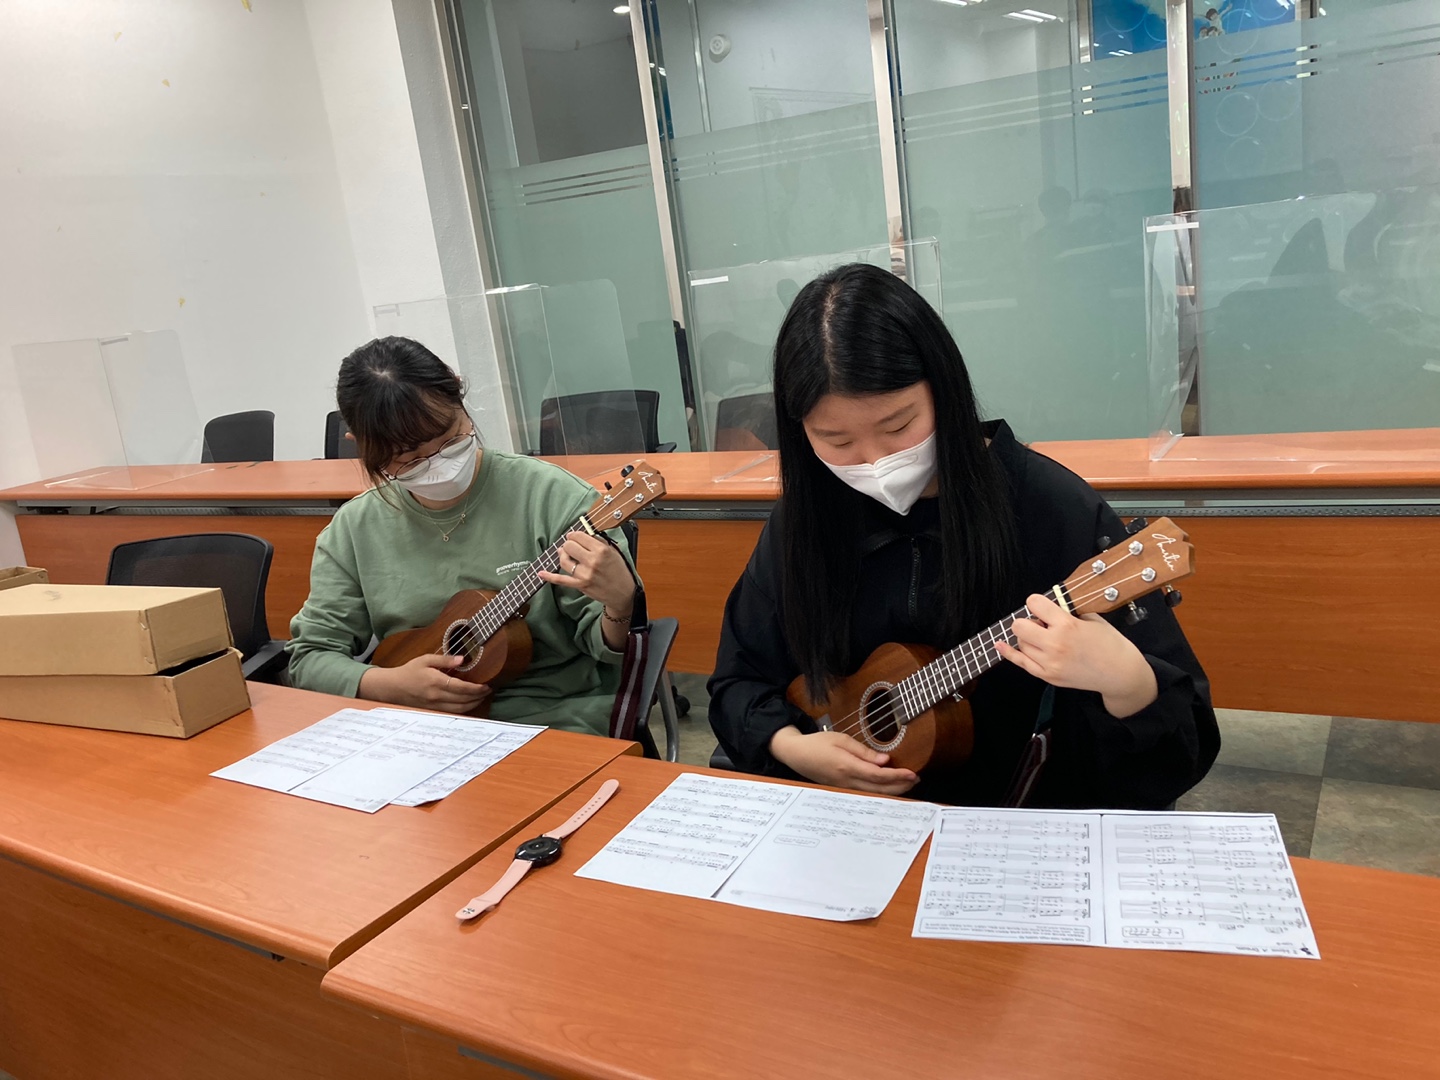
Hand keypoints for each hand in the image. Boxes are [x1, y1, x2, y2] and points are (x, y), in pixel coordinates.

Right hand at [358, 653, 491, 713]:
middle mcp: (436, 696)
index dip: (476, 688)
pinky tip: (468, 703)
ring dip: (473, 704)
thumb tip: (462, 659)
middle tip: (487, 690)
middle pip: (463, 700)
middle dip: (478, 697)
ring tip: (481, 697)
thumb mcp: (425, 659)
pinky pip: (451, 713)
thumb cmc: (409, 671)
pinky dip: (463, 709)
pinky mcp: (432, 711)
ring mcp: (434, 705)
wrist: (392, 687)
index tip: (486, 685)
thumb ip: (445, 660)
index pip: (462, 688)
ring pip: (459, 710)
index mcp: (436, 681)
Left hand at [537, 532, 634, 616]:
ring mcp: (584, 574)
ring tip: (565, 553)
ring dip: (563, 555)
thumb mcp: (613, 551)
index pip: (579, 536)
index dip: (574, 535)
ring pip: (564, 560)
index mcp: (601, 550)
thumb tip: (583, 534)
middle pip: (569, 546)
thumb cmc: (619, 571)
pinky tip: (541, 573)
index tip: (574, 536)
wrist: (623, 592)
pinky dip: (550, 576)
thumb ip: (598, 542)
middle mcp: (592, 561)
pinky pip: (561, 579)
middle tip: (572, 546)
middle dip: (569, 544)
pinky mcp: (579, 585)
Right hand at [769, 726, 918, 795]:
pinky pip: (865, 794)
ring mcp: (844, 789)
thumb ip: (863, 752)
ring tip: (907, 783)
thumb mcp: (841, 740)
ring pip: (874, 795)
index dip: (897, 776)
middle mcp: (847, 782)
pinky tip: (888, 787)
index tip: (912, 773)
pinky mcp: (842, 790)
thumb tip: (885, 761)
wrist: (796, 755)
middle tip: (916, 779)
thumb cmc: (818, 743)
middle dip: (900, 786)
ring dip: (892, 791)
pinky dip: (880, 792)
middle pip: (879, 790)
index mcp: (847, 766)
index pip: (878, 775)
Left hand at [995, 592, 1157, 717]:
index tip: (1041, 605)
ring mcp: (1049, 663)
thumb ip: (1068, 612)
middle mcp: (1055, 644)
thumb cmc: (1110, 644)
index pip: (1034, 604)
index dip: (1037, 602)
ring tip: (1044, 638)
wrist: (1120, 673)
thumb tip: (1048, 607)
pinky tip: (999, 645)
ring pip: (1020, 643)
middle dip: (1028, 620)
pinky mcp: (1048, 676)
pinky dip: (1009, 652)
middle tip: (1041, 624)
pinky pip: (1020, 662)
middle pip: (1019, 625)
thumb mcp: (1092, 619)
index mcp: (1067, 625)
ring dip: (1028, 637)